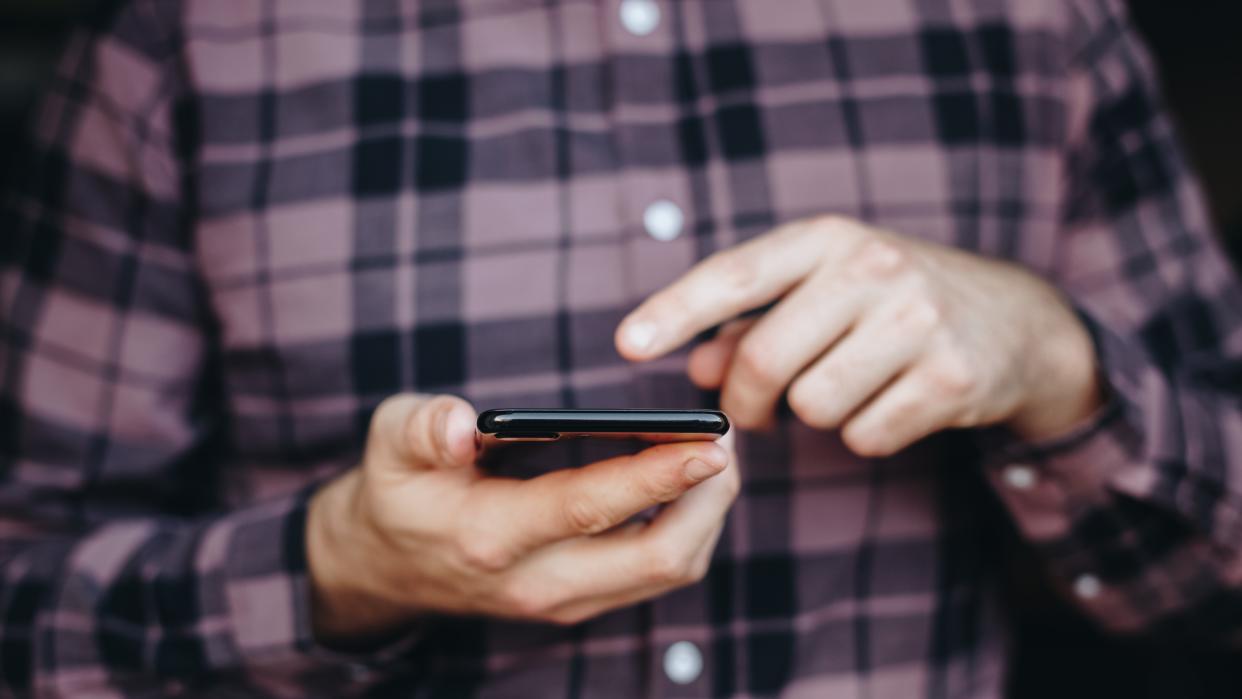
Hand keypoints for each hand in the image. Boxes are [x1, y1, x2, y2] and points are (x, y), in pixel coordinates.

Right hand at [307, 394, 738, 642]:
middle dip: (707, 501)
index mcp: (490, 537)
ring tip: (715, 455)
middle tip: (724, 442)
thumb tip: (459, 422)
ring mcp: (562, 601)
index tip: (710, 444)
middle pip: (657, 559)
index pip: (589, 509)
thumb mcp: (390, 443)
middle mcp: (536, 582)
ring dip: (705, 516)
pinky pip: (654, 574)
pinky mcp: (579, 603)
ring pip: (668, 571)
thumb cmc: (397, 490)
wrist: (383, 566)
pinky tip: (687, 484)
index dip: (656, 476)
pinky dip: (687, 529)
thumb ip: (423, 429)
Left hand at [615, 215, 1101, 455]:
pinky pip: (864, 436)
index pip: (735, 275)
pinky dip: (866, 435)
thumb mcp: (824, 293)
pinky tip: (894, 403)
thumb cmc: (893, 303)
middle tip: (752, 414)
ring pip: (813, 405)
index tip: (626, 346)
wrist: (1017, 321)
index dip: (674, 312)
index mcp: (829, 238)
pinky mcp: (952, 377)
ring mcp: (918, 321)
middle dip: (747, 401)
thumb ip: (752, 326)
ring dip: (816, 414)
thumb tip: (694, 367)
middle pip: (765, 359)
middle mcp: (873, 268)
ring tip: (850, 385)